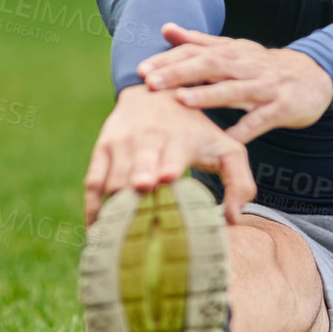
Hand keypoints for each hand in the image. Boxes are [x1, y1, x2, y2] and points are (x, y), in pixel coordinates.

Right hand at [82, 84, 255, 225]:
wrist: (154, 90)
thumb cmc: (196, 131)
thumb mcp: (225, 148)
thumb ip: (239, 182)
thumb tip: (233, 219)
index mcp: (180, 139)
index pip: (172, 154)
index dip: (168, 166)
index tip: (167, 179)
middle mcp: (148, 140)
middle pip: (137, 167)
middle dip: (135, 184)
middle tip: (135, 205)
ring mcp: (121, 145)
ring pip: (112, 179)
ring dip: (115, 208)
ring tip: (120, 240)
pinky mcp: (102, 150)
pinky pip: (92, 183)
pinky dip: (94, 209)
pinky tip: (98, 234)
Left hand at [137, 24, 332, 143]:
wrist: (316, 76)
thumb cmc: (265, 67)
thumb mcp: (235, 50)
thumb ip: (200, 42)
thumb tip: (165, 28)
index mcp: (232, 52)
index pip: (196, 52)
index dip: (169, 59)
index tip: (141, 69)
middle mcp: (247, 66)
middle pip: (211, 65)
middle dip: (180, 73)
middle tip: (151, 83)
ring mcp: (265, 87)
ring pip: (234, 90)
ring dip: (208, 95)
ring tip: (182, 101)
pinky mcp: (282, 108)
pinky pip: (260, 120)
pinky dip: (244, 129)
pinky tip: (226, 139)